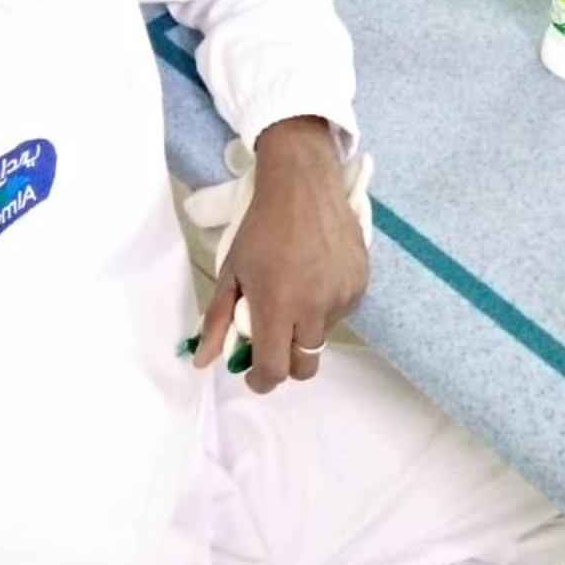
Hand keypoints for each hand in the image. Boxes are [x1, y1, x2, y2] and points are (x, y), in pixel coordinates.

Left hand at [193, 117, 367, 393]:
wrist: (303, 184)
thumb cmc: (261, 227)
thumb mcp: (231, 271)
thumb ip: (217, 320)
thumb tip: (202, 361)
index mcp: (279, 305)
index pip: (275, 369)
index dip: (261, 380)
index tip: (252, 373)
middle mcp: (316, 308)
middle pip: (305, 366)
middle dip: (286, 363)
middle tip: (273, 338)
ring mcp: (343, 296)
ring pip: (322, 336)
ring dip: (305, 327)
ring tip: (295, 289)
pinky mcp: (361, 283)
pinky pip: (341, 312)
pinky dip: (325, 306)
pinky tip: (315, 275)